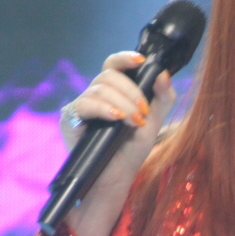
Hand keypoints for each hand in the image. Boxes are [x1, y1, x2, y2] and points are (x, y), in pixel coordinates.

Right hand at [56, 50, 177, 235]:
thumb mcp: (154, 122)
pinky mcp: (70, 120)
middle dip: (130, 91)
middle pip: (108, 75)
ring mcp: (81, 106)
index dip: (124, 58)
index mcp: (113, 91)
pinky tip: (116, 118)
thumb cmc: (131, 150)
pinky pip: (84, 105)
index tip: (141, 61)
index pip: (114, 65)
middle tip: (143, 112)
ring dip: (122, 103)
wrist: (116, 178)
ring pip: (99, 89)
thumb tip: (164, 73)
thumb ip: (163, 98)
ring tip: (134, 122)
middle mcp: (95, 95)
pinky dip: (103, 109)